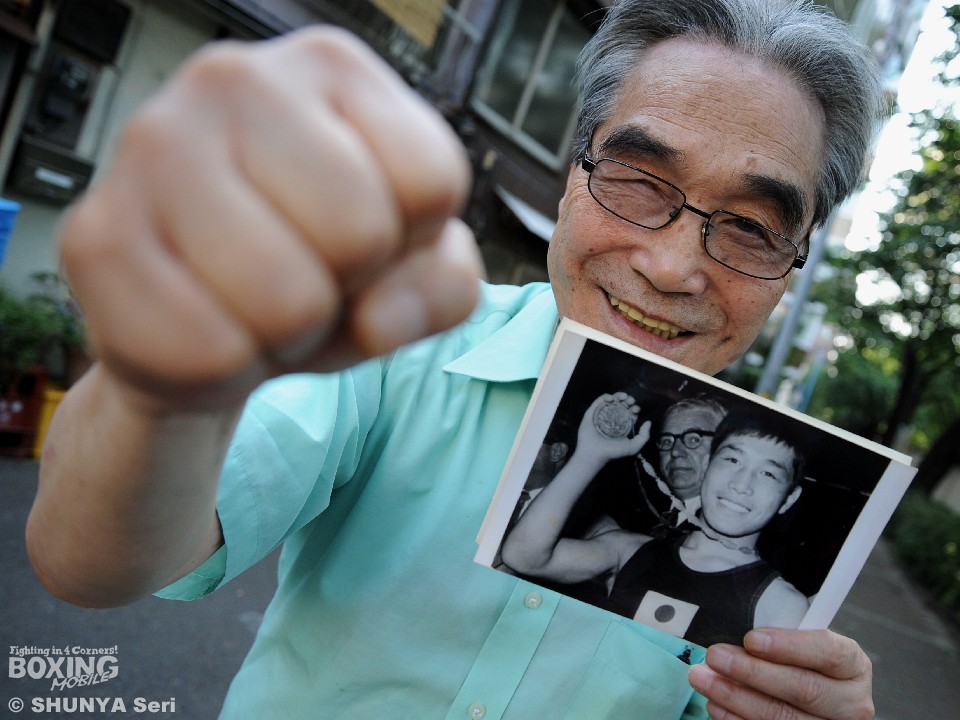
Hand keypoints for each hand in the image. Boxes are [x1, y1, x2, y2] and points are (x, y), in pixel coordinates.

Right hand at [60, 27, 481, 412]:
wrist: (211, 319)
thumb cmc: (318, 270)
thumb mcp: (414, 274)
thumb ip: (444, 285)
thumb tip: (377, 318)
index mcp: (333, 69)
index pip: (431, 181)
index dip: (411, 244)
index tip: (369, 239)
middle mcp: (236, 79)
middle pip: (359, 235)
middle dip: (345, 289)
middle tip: (307, 276)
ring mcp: (153, 146)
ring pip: (285, 301)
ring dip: (285, 335)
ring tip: (256, 301)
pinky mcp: (95, 233)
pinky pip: (207, 351)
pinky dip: (225, 369)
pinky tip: (205, 321)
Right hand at [575, 393, 648, 463]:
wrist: (594, 453)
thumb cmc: (612, 452)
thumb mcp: (633, 447)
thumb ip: (644, 436)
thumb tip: (648, 422)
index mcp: (622, 425)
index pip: (630, 412)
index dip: (634, 409)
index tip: (636, 409)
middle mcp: (613, 418)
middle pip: (622, 404)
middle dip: (628, 400)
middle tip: (631, 401)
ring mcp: (603, 414)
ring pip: (612, 400)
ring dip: (619, 396)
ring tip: (624, 397)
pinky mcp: (593, 411)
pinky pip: (600, 400)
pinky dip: (606, 396)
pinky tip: (612, 399)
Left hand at [688, 628, 873, 718]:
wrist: (817, 699)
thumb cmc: (802, 662)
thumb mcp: (802, 643)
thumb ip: (782, 639)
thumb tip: (741, 639)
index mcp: (854, 666)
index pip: (828, 653)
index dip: (788, 646)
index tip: (751, 638)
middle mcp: (852, 703)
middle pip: (803, 689)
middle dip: (752, 671)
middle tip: (715, 656)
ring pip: (783, 717)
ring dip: (736, 697)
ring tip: (704, 679)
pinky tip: (716, 705)